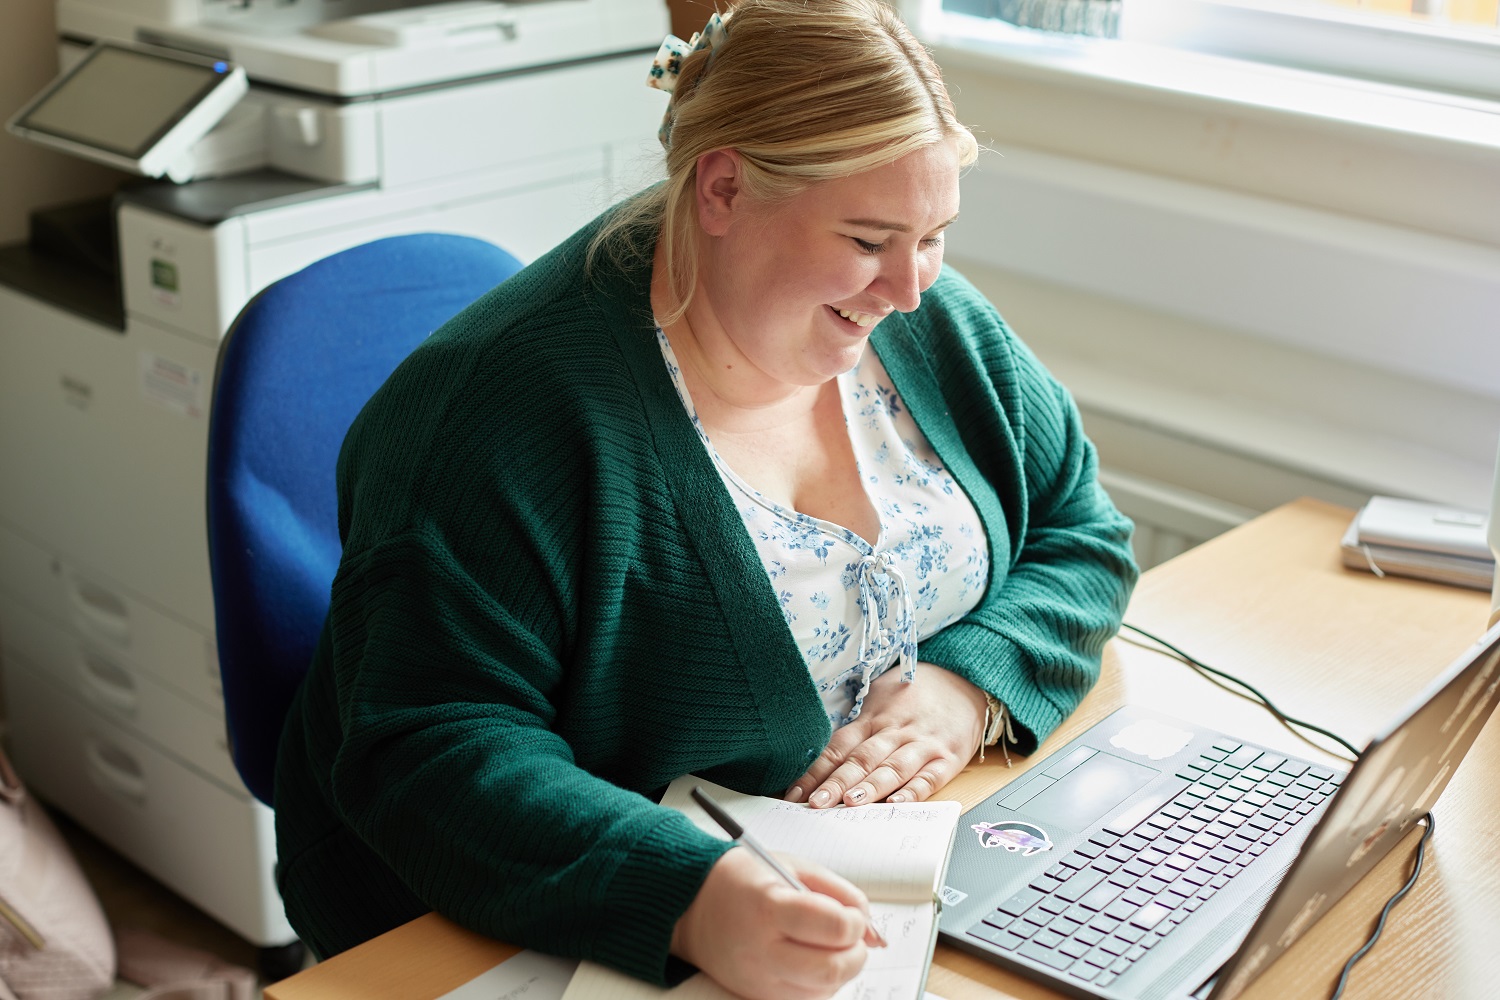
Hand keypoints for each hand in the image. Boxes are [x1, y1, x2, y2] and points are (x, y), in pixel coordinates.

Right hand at [671, 847, 876, 999]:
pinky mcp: (759, 997)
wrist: (694, 908)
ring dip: (839, 969)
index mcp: (769, 907)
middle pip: (832, 970)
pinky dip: (820, 983)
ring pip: (824, 990)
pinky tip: (809, 960)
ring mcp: (759, 980)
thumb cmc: (744, 882)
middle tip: (852, 937)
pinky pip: (807, 999)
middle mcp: (761, 950)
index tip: (853, 915)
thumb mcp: (792, 867)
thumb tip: (870, 926)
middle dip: (856, 954)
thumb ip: (838, 891)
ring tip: (824, 944)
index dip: (856, 922)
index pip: (834, 927)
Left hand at [787, 661, 985, 807]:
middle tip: (815, 803)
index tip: (794, 793)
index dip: (815, 771)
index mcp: (873, 719)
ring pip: (892, 768)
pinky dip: (912, 791)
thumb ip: (857, 729)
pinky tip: (897, 804)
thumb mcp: (880, 700)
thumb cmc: (914, 695)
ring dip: (870, 787)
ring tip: (850, 803)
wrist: (964, 679)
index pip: (838, 747)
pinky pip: (929, 777)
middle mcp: (895, 732)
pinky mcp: (947, 757)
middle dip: (836, 783)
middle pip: (861, 759)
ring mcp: (922, 745)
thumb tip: (819, 758)